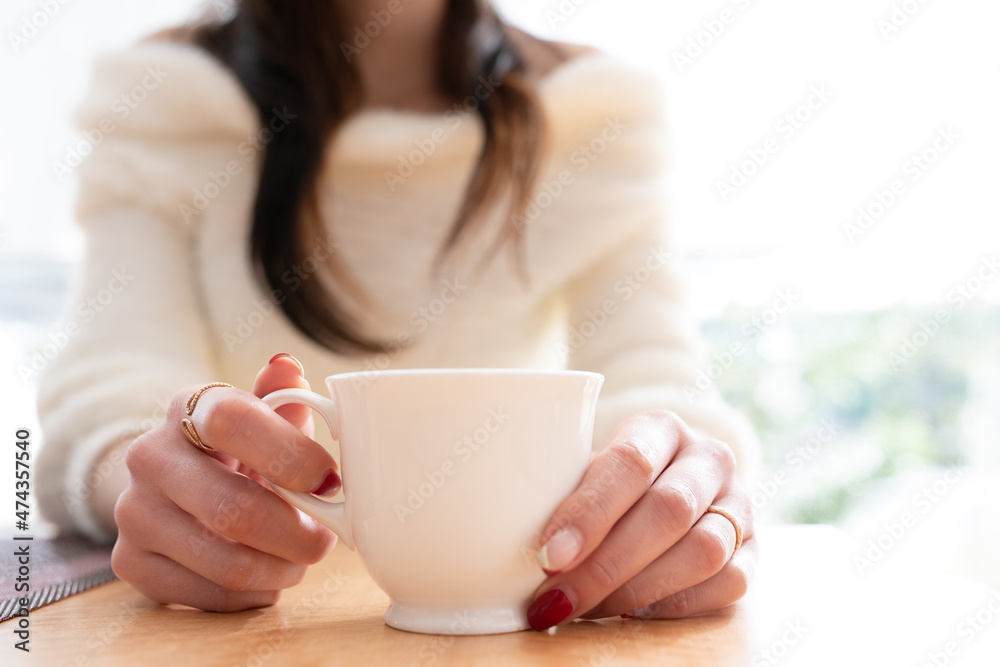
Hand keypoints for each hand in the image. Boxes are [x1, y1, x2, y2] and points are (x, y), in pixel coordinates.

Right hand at [112, 354, 339, 610]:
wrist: (172, 482)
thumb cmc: (237, 448)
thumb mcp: (260, 416)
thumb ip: (281, 397)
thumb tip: (287, 366)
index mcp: (189, 407)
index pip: (233, 421)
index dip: (290, 454)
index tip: (330, 481)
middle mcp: (150, 455)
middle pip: (234, 510)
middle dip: (297, 534)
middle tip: (324, 539)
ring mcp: (133, 511)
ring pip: (226, 562)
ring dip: (281, 570)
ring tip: (299, 559)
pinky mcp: (130, 561)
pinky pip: (207, 594)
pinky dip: (251, 594)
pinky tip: (265, 577)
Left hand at [526, 410, 755, 629]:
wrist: (664, 488)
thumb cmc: (607, 486)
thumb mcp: (582, 472)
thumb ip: (560, 496)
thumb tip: (516, 550)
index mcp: (660, 428)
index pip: (629, 463)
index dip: (589, 513)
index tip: (549, 556)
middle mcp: (708, 458)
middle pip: (667, 511)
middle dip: (606, 564)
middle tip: (558, 598)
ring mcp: (738, 503)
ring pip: (702, 550)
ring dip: (638, 589)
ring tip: (587, 609)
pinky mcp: (753, 548)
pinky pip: (728, 583)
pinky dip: (675, 604)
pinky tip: (632, 612)